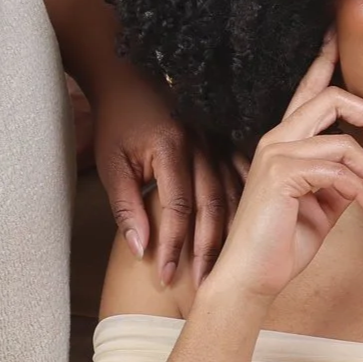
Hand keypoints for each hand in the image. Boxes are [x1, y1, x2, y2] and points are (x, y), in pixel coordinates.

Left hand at [92, 60, 231, 284]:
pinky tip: (251, 230)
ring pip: (234, 193)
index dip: (174, 245)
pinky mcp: (225, 140)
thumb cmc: (118, 121)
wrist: (131, 77)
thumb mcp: (112, 164)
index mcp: (171, 148)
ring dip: (232, 232)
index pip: (178, 208)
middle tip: (204, 283)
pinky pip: (244, 176)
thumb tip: (141, 249)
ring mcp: (218, 141)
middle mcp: (201, 145)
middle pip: (213, 205)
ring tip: (229, 266)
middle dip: (208, 249)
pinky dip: (248, 205)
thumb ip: (126, 208)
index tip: (168, 275)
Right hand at [206, 38, 362, 313]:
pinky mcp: (282, 174)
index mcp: (284, 141)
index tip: (335, 33)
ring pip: (345, 143)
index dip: (323, 59)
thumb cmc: (282, 243)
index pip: (307, 90)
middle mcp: (277, 139)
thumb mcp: (323, 205)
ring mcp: (277, 154)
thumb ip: (342, 179)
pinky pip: (340, 170)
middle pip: (332, 97)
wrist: (251, 278)